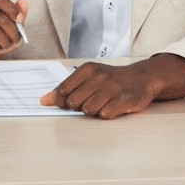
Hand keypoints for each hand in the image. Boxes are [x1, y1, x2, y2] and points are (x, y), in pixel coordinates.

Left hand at [40, 59, 171, 118]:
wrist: (141, 78)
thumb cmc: (110, 79)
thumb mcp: (87, 78)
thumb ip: (65, 88)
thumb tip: (43, 101)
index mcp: (88, 69)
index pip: (63, 91)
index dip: (64, 100)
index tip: (73, 100)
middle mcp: (100, 76)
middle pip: (73, 103)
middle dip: (79, 107)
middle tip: (91, 101)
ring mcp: (113, 88)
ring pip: (88, 110)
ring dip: (93, 111)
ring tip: (103, 103)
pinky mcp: (126, 100)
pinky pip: (105, 115)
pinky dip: (106, 114)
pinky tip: (112, 107)